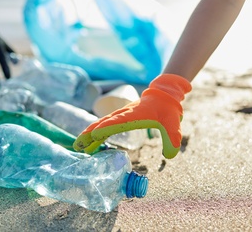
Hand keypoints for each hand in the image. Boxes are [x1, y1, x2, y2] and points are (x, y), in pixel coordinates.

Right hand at [73, 74, 191, 158]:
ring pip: (101, 124)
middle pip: (103, 122)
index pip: (119, 121)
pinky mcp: (119, 118)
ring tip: (78, 146)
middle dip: (90, 133)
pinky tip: (89, 144)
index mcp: (136, 114)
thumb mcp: (173, 125)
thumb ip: (172, 140)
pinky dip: (94, 134)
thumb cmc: (166, 110)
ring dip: (89, 134)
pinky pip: (104, 126)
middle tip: (78, 145)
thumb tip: (169, 156)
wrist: (162, 96)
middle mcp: (124, 114)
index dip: (107, 127)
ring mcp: (120, 115)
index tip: (95, 134)